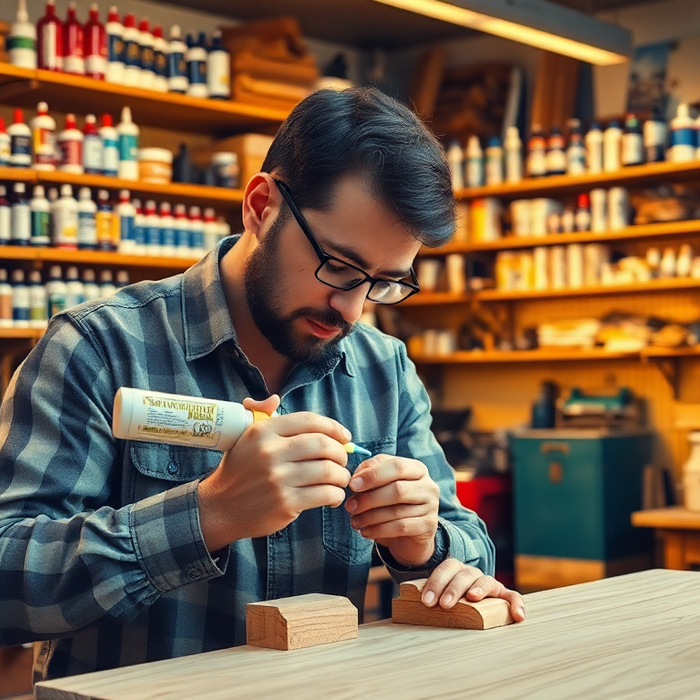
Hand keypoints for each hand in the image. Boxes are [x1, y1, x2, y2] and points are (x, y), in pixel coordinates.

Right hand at [198, 395, 351, 550]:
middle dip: (341, 452)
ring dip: (341, 475)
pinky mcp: (285, 504)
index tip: (345, 436)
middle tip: (342, 460)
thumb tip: (274, 399)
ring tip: (340, 479)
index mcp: (263, 432)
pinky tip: (333, 496)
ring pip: (328, 471)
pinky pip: (325, 494)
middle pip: (323, 445)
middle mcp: (270, 452)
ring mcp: (278, 479)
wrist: (220, 507)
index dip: (333, 427)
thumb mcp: (245, 437)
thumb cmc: (240, 470)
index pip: (309, 420)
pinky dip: (336, 494)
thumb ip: (262, 415)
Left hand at [345, 454, 439, 566]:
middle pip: (397, 489)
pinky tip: (365, 532)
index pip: (396, 465)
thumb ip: (370, 475)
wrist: (409, 535)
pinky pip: (400, 527)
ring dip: (370, 517)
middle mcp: (427, 485)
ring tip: (354, 522)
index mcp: (416, 468)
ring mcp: (431, 506)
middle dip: (369, 498)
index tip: (352, 485)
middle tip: (350, 507)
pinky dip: (379, 530)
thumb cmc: (392, 504)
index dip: (373, 474)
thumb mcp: (382, 486)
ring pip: (397, 510)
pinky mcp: (428, 526)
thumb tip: (355, 478)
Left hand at [420, 558, 525, 621]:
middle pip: (463, 574)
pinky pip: (512, 596)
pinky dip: (516, 604)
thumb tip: (401, 599)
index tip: (426, 601)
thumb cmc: (444, 596)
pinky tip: (518, 616)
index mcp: (453, 569)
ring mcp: (486, 582)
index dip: (435, 583)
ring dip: (478, 588)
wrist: (463, 591)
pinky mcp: (502, 595)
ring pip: (485, 580)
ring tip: (472, 598)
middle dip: (452, 588)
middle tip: (443, 604)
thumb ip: (424, 593)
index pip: (445, 569)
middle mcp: (470, 573)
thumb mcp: (433, 591)